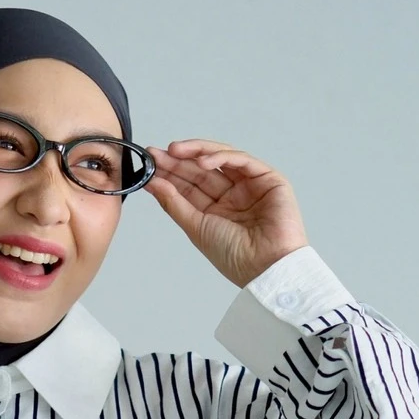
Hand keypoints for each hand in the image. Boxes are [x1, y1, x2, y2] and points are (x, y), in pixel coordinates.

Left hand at [143, 140, 308, 288]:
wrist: (265, 267)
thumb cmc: (234, 255)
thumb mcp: (196, 227)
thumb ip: (174, 203)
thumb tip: (152, 183)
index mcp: (216, 211)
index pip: (190, 186)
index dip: (170, 173)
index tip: (149, 164)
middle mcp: (232, 196)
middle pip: (201, 170)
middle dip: (178, 160)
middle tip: (156, 153)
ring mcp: (250, 186)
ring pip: (220, 159)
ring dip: (197, 152)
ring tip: (174, 151)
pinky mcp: (268, 179)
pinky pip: (242, 161)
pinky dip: (222, 157)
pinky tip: (202, 162)